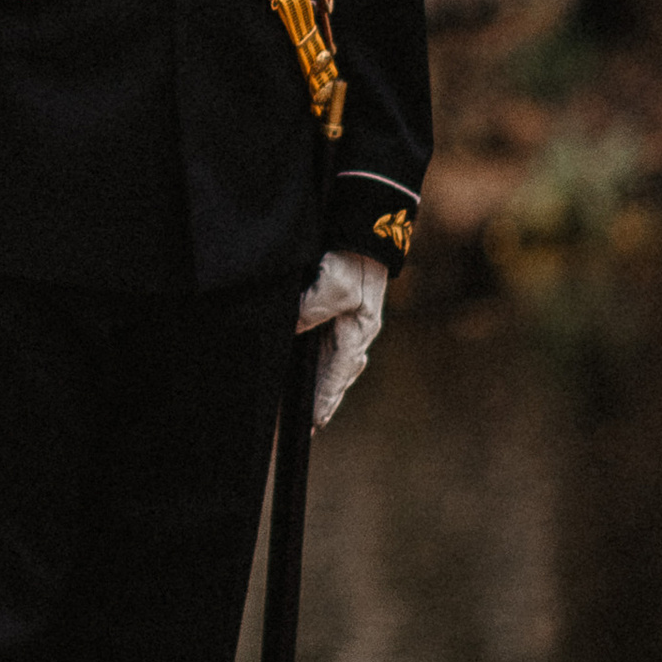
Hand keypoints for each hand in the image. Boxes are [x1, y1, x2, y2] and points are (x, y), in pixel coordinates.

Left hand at [296, 247, 386, 427]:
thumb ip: (312, 309)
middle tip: (310, 427)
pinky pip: (333, 349)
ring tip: (310, 411)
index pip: (339, 373)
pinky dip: (323, 367)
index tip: (315, 422)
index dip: (326, 398)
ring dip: (325, 387)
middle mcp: (358, 332)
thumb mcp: (334, 284)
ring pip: (336, 364)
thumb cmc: (353, 260)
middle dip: (326, 401)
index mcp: (359, 330)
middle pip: (339, 375)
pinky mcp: (344, 315)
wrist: (366, 234)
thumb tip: (294, 327)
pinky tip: (311, 375)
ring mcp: (352, 325)